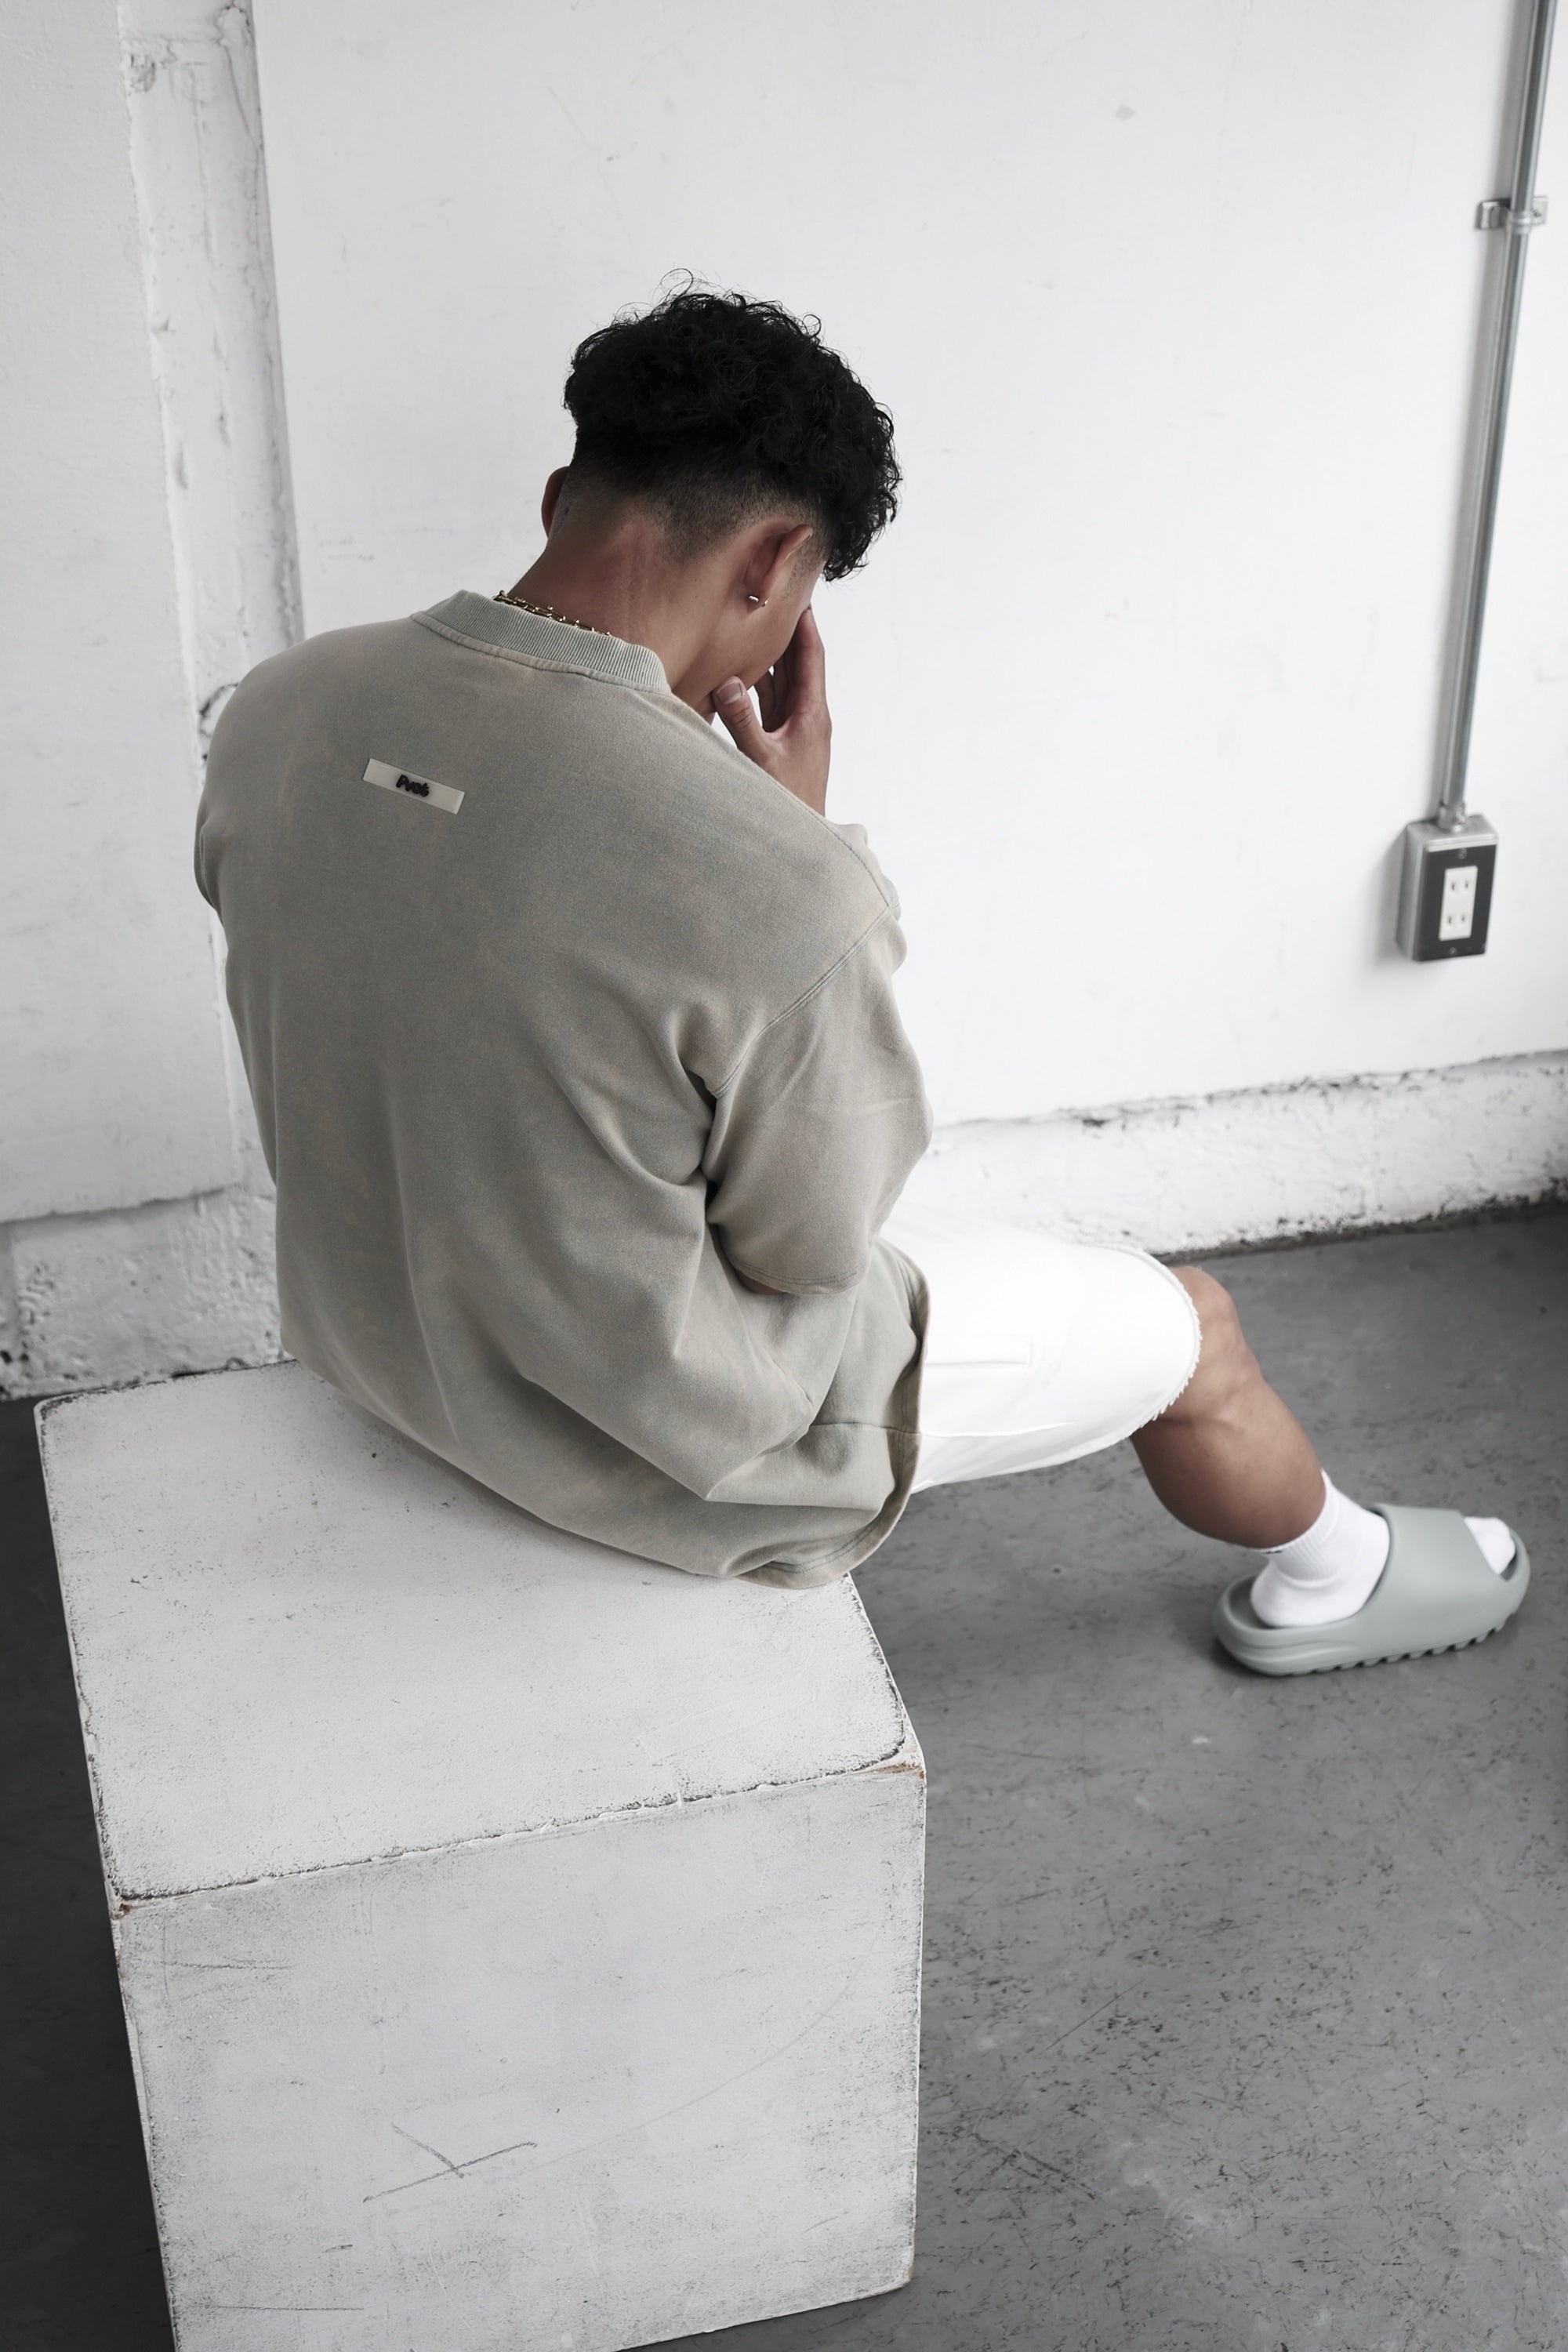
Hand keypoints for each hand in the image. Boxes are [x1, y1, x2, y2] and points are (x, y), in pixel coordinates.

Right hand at [713, 607, 829, 814]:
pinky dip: (755, 683)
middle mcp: (807, 716)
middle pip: (797, 662)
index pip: (810, 657)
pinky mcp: (781, 741)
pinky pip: (768, 702)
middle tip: (771, 597)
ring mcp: (794, 728)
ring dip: (769, 654)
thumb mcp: (759, 760)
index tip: (797, 593)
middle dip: (785, 631)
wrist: (800, 841)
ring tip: (751, 623)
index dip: (804, 624)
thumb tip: (727, 681)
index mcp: (811, 714)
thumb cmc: (786, 803)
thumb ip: (741, 721)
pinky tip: (738, 670)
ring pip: (781, 681)